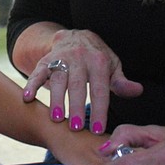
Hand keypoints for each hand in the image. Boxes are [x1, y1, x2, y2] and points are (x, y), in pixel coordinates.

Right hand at [22, 29, 142, 132]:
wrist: (75, 36)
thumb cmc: (96, 58)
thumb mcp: (112, 66)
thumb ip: (121, 81)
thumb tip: (137, 90)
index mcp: (98, 61)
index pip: (99, 88)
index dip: (99, 109)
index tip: (98, 128)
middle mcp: (79, 57)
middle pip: (77, 84)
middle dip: (76, 106)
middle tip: (75, 127)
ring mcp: (61, 58)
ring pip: (57, 79)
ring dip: (56, 99)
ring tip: (56, 118)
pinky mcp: (46, 60)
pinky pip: (38, 72)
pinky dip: (31, 84)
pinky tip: (27, 98)